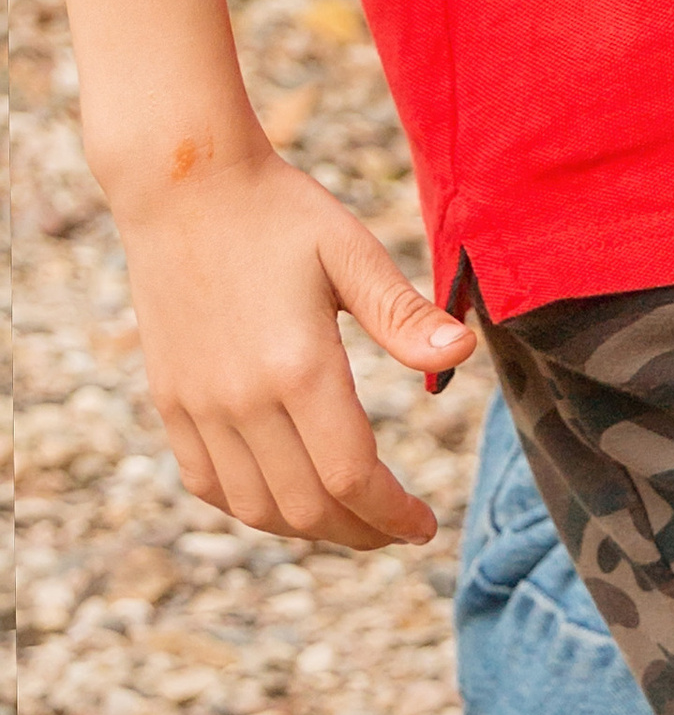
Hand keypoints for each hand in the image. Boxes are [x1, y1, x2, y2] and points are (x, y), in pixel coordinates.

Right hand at [120, 146, 474, 550]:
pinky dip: (251, 507)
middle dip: (360, 530)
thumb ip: (402, 315)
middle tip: (396, 528)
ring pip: (255, 508)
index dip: (392, 515)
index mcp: (298, 367)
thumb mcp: (352, 252)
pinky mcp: (170, 401)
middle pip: (306, 507)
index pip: (352, 477)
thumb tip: (463, 354)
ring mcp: (198, 406)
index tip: (423, 527)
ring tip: (352, 516)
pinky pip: (208, 484)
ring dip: (309, 527)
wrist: (184, 184)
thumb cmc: (279, 212)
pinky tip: (286, 494)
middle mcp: (242, 400)